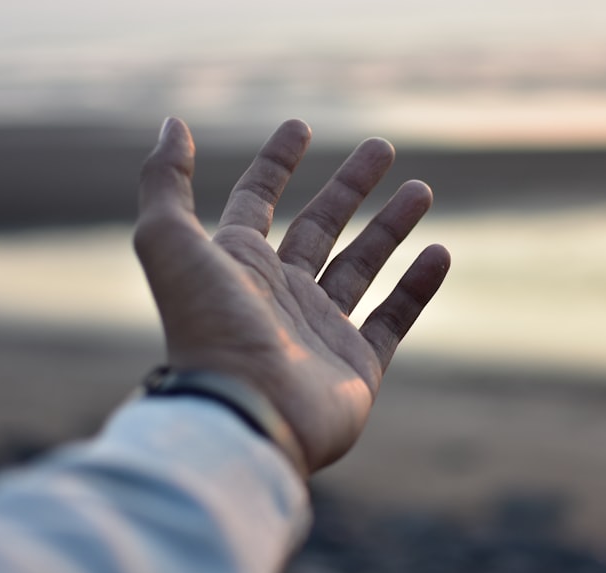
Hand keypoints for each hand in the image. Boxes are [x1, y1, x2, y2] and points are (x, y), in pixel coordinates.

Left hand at [135, 118, 449, 477]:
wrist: (243, 416)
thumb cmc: (206, 329)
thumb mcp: (168, 242)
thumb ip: (165, 181)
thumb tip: (174, 122)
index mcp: (237, 265)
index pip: (257, 200)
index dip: (275, 162)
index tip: (301, 126)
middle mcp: (279, 295)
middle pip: (319, 227)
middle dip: (350, 185)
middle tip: (382, 147)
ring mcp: (320, 331)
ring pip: (362, 266)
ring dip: (391, 227)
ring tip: (421, 189)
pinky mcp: (356, 366)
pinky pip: (394, 318)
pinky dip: (418, 287)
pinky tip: (440, 253)